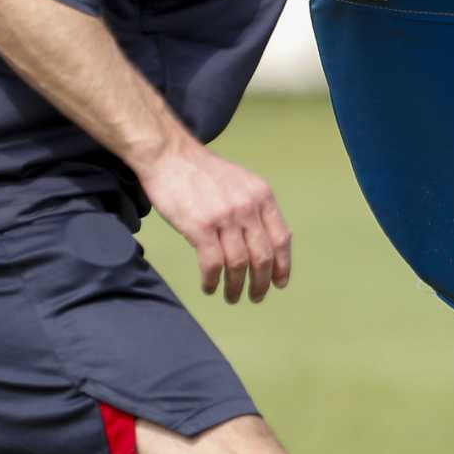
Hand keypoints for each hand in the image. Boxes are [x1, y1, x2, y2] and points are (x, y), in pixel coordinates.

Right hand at [137, 139, 291, 303]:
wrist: (170, 156)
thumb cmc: (203, 171)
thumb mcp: (242, 182)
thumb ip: (256, 207)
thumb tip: (266, 238)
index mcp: (262, 196)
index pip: (281, 238)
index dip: (283, 264)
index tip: (280, 282)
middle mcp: (248, 207)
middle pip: (263, 255)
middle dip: (262, 282)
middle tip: (257, 297)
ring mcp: (224, 218)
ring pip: (239, 264)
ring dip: (236, 286)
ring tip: (232, 297)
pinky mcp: (200, 227)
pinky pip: (212, 263)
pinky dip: (213, 280)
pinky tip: (210, 287)